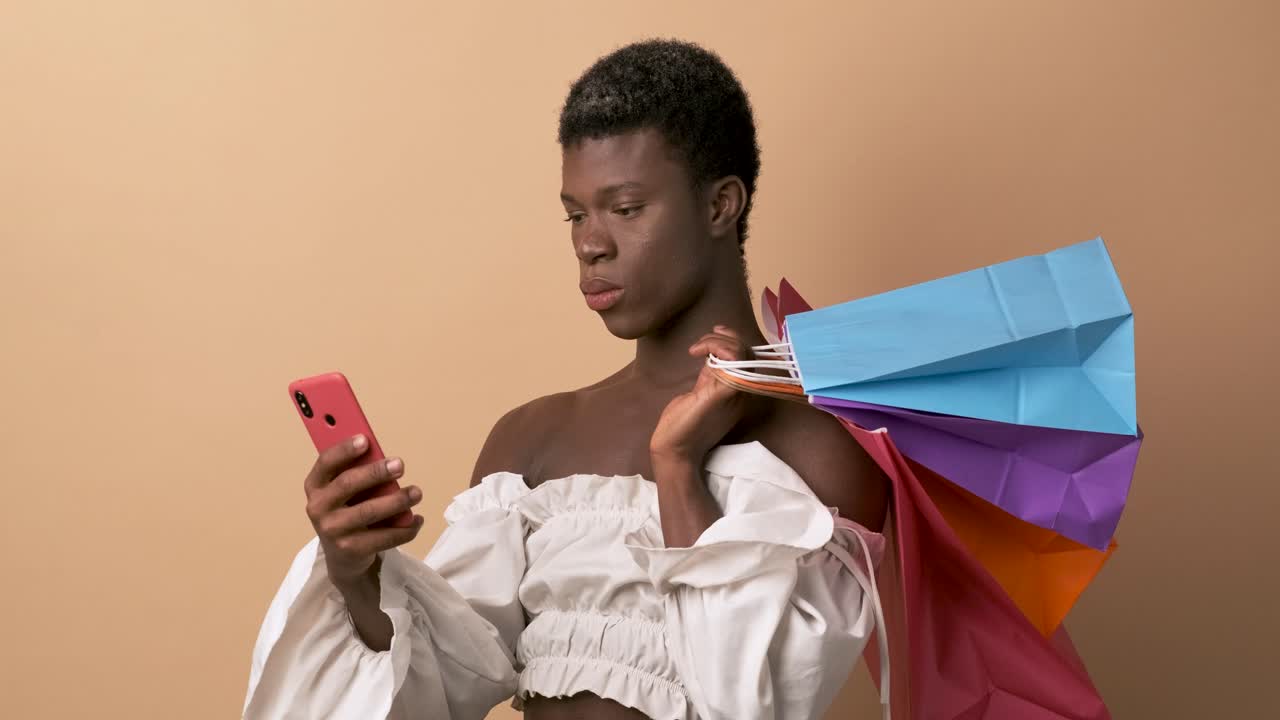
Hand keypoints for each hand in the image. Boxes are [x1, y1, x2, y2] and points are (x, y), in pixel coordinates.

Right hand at [303, 435, 424, 586]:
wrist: (342, 555)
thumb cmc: (348, 510)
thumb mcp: (345, 490)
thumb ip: (358, 472)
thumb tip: (384, 458)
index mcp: (315, 485)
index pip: (326, 462)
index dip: (344, 450)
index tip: (365, 440)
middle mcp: (318, 507)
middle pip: (348, 484)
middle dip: (375, 472)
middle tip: (400, 465)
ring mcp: (332, 530)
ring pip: (369, 512)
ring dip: (397, 501)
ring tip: (416, 493)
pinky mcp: (350, 549)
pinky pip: (384, 537)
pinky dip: (405, 528)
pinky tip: (416, 519)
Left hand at [650, 325, 752, 463]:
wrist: (674, 448)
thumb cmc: (682, 424)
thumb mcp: (700, 392)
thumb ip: (710, 375)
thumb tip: (711, 355)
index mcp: (738, 391)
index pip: (748, 358)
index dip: (734, 339)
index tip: (714, 332)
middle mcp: (742, 392)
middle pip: (748, 352)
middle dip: (725, 337)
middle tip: (700, 344)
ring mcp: (736, 392)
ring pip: (741, 352)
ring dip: (718, 341)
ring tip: (697, 348)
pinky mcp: (725, 392)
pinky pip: (732, 361)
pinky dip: (715, 347)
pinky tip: (697, 352)